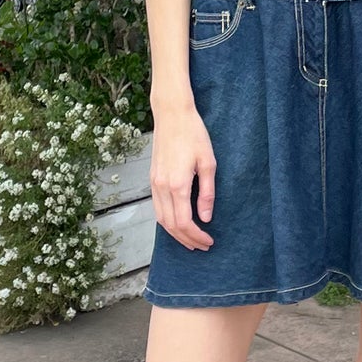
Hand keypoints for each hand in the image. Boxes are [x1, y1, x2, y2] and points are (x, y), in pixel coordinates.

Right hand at [151, 101, 216, 249]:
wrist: (172, 115)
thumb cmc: (194, 135)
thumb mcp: (208, 163)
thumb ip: (207, 193)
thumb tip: (206, 217)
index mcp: (178, 185)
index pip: (184, 222)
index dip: (196, 236)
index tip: (209, 241)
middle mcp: (162, 187)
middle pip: (171, 226)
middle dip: (187, 239)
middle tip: (202, 246)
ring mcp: (154, 183)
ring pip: (161, 219)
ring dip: (175, 233)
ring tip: (190, 240)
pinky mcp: (152, 179)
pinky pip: (157, 208)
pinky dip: (167, 221)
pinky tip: (178, 223)